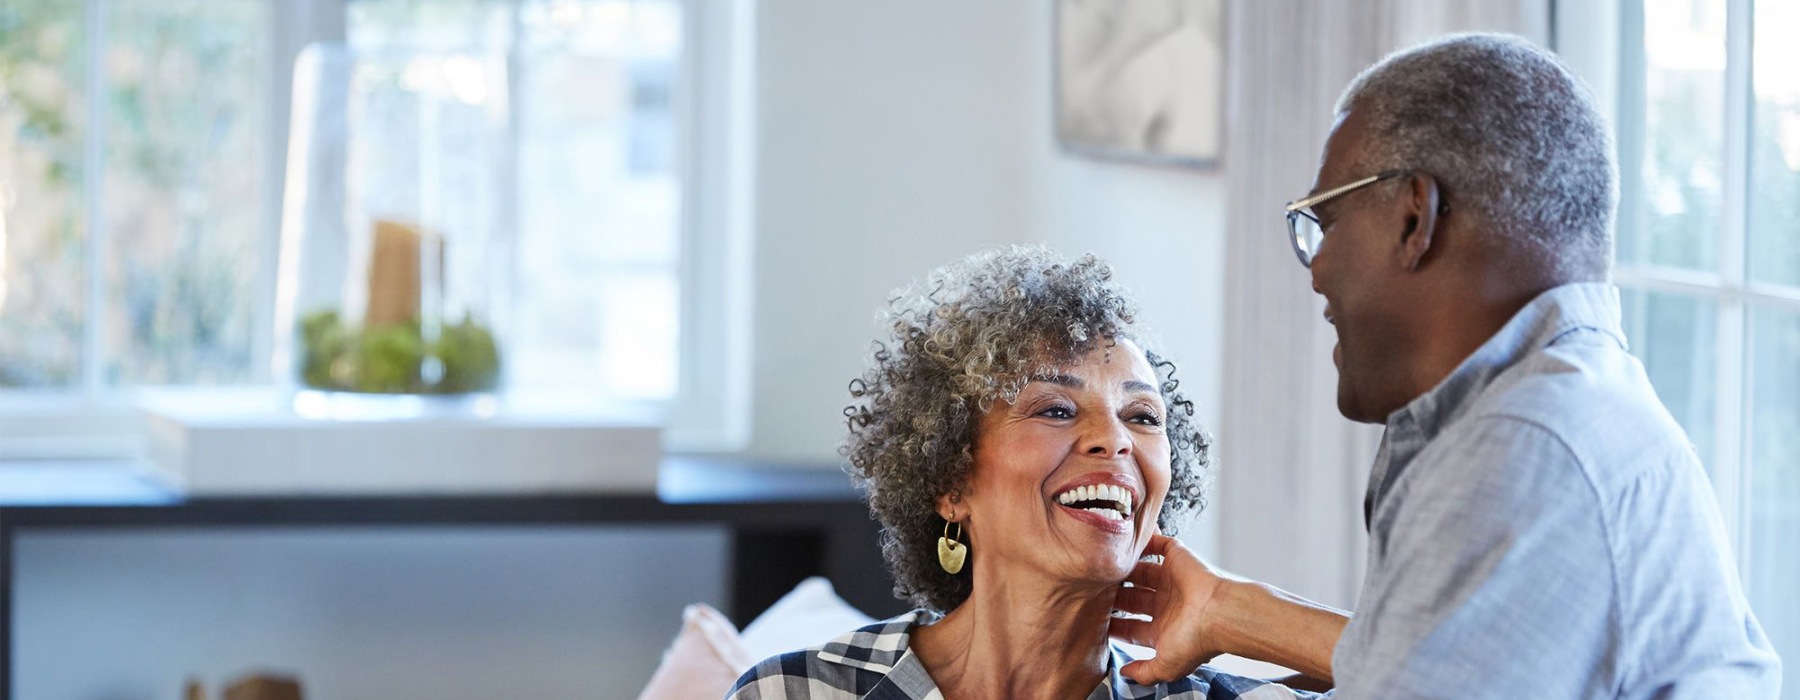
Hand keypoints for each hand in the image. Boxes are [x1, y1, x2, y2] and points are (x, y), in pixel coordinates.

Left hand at [1108, 533, 1231, 684]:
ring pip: (1141, 572)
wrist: (1218, 614)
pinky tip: (1127, 542)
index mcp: (1164, 628)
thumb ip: (1144, 673)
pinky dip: (1146, 540)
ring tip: (1103, 568)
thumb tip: (1125, 674)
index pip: (1132, 627)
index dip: (1115, 625)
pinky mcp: (1178, 558)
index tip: (1095, 622)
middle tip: (1093, 591)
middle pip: (1133, 598)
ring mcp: (1172, 580)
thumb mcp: (1165, 667)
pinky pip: (1159, 544)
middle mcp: (1167, 604)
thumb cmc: (1197, 640)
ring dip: (1124, 570)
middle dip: (1115, 597)